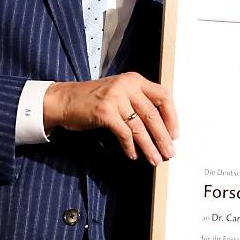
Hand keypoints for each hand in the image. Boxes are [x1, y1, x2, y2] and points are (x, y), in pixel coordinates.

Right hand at [42, 73, 177, 164]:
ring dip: (149, 146)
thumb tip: (161, 128)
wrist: (64, 100)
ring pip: (139, 126)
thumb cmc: (93, 99)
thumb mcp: (119, 93)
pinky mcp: (105, 111)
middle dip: (162, 137)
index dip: (172, 117)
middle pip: (153, 114)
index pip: (163, 96)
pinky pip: (124, 133)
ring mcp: (115, 97)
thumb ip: (138, 102)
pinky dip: (130, 147)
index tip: (175, 133)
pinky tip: (133, 155)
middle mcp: (127, 85)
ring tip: (154, 159)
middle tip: (169, 152)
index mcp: (134, 80)